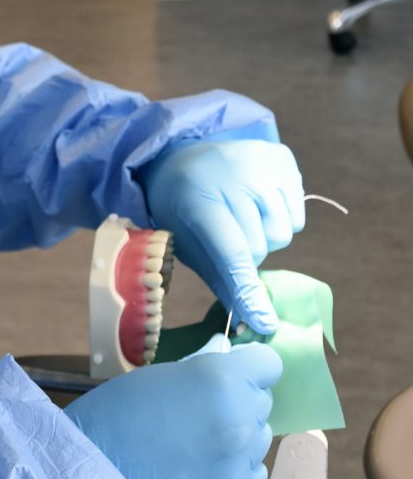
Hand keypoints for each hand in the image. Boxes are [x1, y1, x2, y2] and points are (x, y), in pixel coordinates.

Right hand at [64, 337, 281, 478]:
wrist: (96, 472)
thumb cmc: (118, 412)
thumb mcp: (161, 376)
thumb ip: (201, 371)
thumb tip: (225, 362)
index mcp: (221, 379)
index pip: (268, 364)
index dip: (250, 365)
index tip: (233, 371)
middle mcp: (240, 416)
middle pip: (263, 400)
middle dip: (240, 398)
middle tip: (205, 406)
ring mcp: (240, 459)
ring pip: (259, 436)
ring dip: (239, 432)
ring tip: (202, 438)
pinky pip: (254, 470)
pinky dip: (237, 464)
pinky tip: (207, 462)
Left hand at [141, 140, 304, 333]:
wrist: (182, 155)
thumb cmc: (181, 207)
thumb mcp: (186, 243)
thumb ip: (220, 280)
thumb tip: (251, 321)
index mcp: (198, 198)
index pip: (231, 252)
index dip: (248, 289)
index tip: (265, 323)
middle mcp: (232, 175)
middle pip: (261, 247)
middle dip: (249, 255)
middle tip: (227, 233)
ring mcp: (260, 161)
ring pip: (284, 233)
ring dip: (267, 236)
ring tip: (242, 215)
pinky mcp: (282, 157)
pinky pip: (297, 214)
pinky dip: (282, 218)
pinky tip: (258, 201)